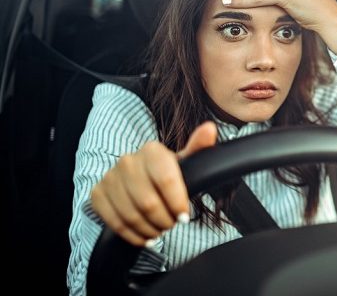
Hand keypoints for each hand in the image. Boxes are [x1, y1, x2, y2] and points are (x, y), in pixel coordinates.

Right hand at [90, 122, 217, 245]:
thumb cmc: (167, 172)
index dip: (177, 202)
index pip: (166, 180)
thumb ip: (199, 147)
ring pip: (131, 215)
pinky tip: (144, 236)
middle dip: (164, 220)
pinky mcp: (97, 194)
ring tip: (160, 230)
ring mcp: (109, 177)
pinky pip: (114, 222)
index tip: (184, 216)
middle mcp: (127, 161)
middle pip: (148, 203)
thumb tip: (210, 128)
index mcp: (151, 151)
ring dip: (150, 229)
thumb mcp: (186, 161)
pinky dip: (132, 235)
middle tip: (172, 224)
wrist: (139, 179)